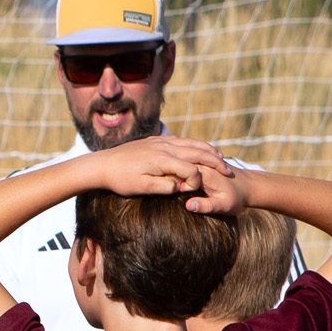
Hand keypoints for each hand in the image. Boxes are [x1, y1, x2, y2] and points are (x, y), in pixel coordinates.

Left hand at [84, 134, 217, 200]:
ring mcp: (161, 141)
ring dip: (208, 150)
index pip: (191, 170)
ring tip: (221, 158)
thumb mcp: (143, 188)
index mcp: (163, 160)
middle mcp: (164, 147)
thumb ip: (165, 187)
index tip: (195, 191)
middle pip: (197, 153)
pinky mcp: (156, 139)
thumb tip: (182, 186)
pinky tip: (200, 149)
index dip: (197, 182)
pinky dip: (195, 144)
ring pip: (191, 143)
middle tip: (229, 172)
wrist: (102, 164)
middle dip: (215, 162)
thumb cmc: (121, 180)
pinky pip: (181, 139)